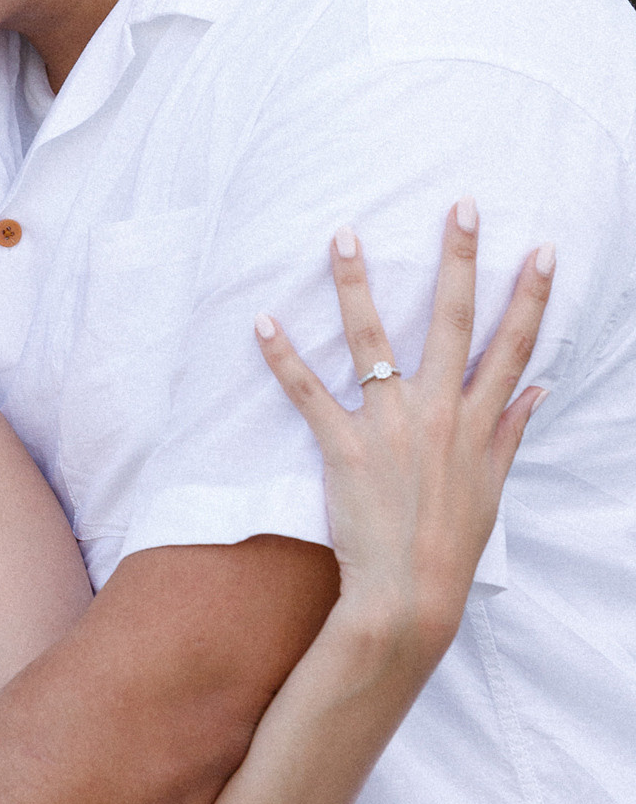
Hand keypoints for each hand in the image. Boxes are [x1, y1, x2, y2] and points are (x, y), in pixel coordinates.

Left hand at [257, 201, 551, 652]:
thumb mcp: (492, 486)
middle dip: (460, 260)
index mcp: (478, 422)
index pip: (513, 346)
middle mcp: (439, 413)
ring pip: (373, 340)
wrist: (409, 597)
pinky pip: (308, 392)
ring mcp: (391, 426)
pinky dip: (283, 357)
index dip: (531, 297)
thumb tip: (540, 388)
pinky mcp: (344, 446)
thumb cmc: (450, 545)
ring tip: (342, 235)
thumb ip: (512, 431)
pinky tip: (262, 321)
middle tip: (459, 206)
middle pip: (455, 322)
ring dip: (355, 284)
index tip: (541, 250)